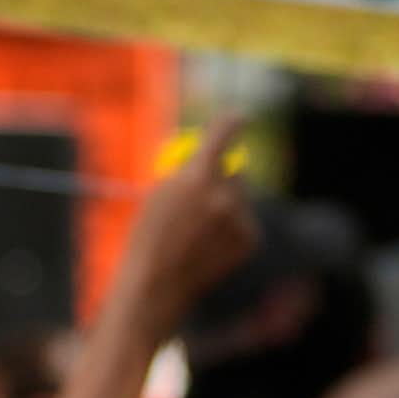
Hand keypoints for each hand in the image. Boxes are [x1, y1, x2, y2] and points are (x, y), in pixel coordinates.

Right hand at [111, 119, 257, 340]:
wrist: (157, 280)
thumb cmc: (149, 233)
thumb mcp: (160, 192)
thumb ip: (188, 173)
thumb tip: (211, 158)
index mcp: (198, 176)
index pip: (224, 135)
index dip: (233, 123)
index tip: (241, 117)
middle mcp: (225, 195)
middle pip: (236, 170)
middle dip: (225, 175)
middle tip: (205, 187)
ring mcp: (240, 219)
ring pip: (241, 198)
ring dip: (226, 203)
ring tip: (197, 226)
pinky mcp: (249, 239)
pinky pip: (244, 221)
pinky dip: (232, 226)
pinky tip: (209, 243)